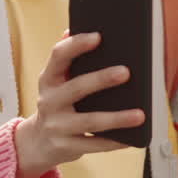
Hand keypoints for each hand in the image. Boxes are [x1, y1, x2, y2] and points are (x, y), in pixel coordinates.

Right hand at [14, 31, 144, 177]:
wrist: (37, 143)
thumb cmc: (57, 103)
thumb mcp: (56, 81)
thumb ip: (67, 59)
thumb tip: (71, 30)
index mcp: (48, 79)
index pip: (58, 56)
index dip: (76, 45)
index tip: (98, 36)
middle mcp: (49, 101)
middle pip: (76, 88)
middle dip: (101, 80)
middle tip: (126, 72)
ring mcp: (57, 126)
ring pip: (90, 122)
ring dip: (117, 118)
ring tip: (140, 114)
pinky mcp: (66, 147)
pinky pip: (94, 145)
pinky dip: (115, 142)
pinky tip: (132, 138)